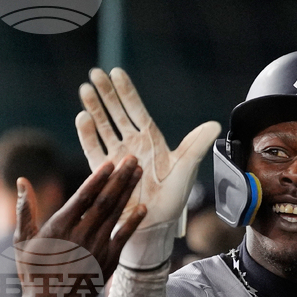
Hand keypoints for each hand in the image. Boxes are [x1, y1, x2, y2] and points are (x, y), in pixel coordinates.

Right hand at [15, 155, 145, 287]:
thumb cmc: (33, 272)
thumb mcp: (22, 241)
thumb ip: (25, 210)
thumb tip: (21, 180)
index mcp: (60, 227)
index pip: (84, 197)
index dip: (99, 178)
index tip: (110, 163)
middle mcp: (81, 236)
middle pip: (105, 202)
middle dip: (120, 179)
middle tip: (132, 160)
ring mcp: (96, 249)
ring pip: (116, 215)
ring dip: (128, 193)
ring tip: (138, 174)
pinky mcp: (107, 262)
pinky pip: (123, 238)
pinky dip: (133, 223)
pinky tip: (142, 209)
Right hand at [76, 68, 219, 268]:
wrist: (156, 225)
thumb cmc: (173, 198)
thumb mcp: (187, 168)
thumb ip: (196, 144)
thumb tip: (214, 124)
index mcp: (151, 139)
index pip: (136, 109)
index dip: (126, 91)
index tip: (115, 72)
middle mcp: (132, 144)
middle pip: (116, 113)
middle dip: (105, 94)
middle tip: (94, 73)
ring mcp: (117, 156)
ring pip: (102, 127)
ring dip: (93, 109)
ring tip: (84, 90)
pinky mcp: (105, 171)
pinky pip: (93, 149)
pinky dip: (87, 134)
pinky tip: (81, 118)